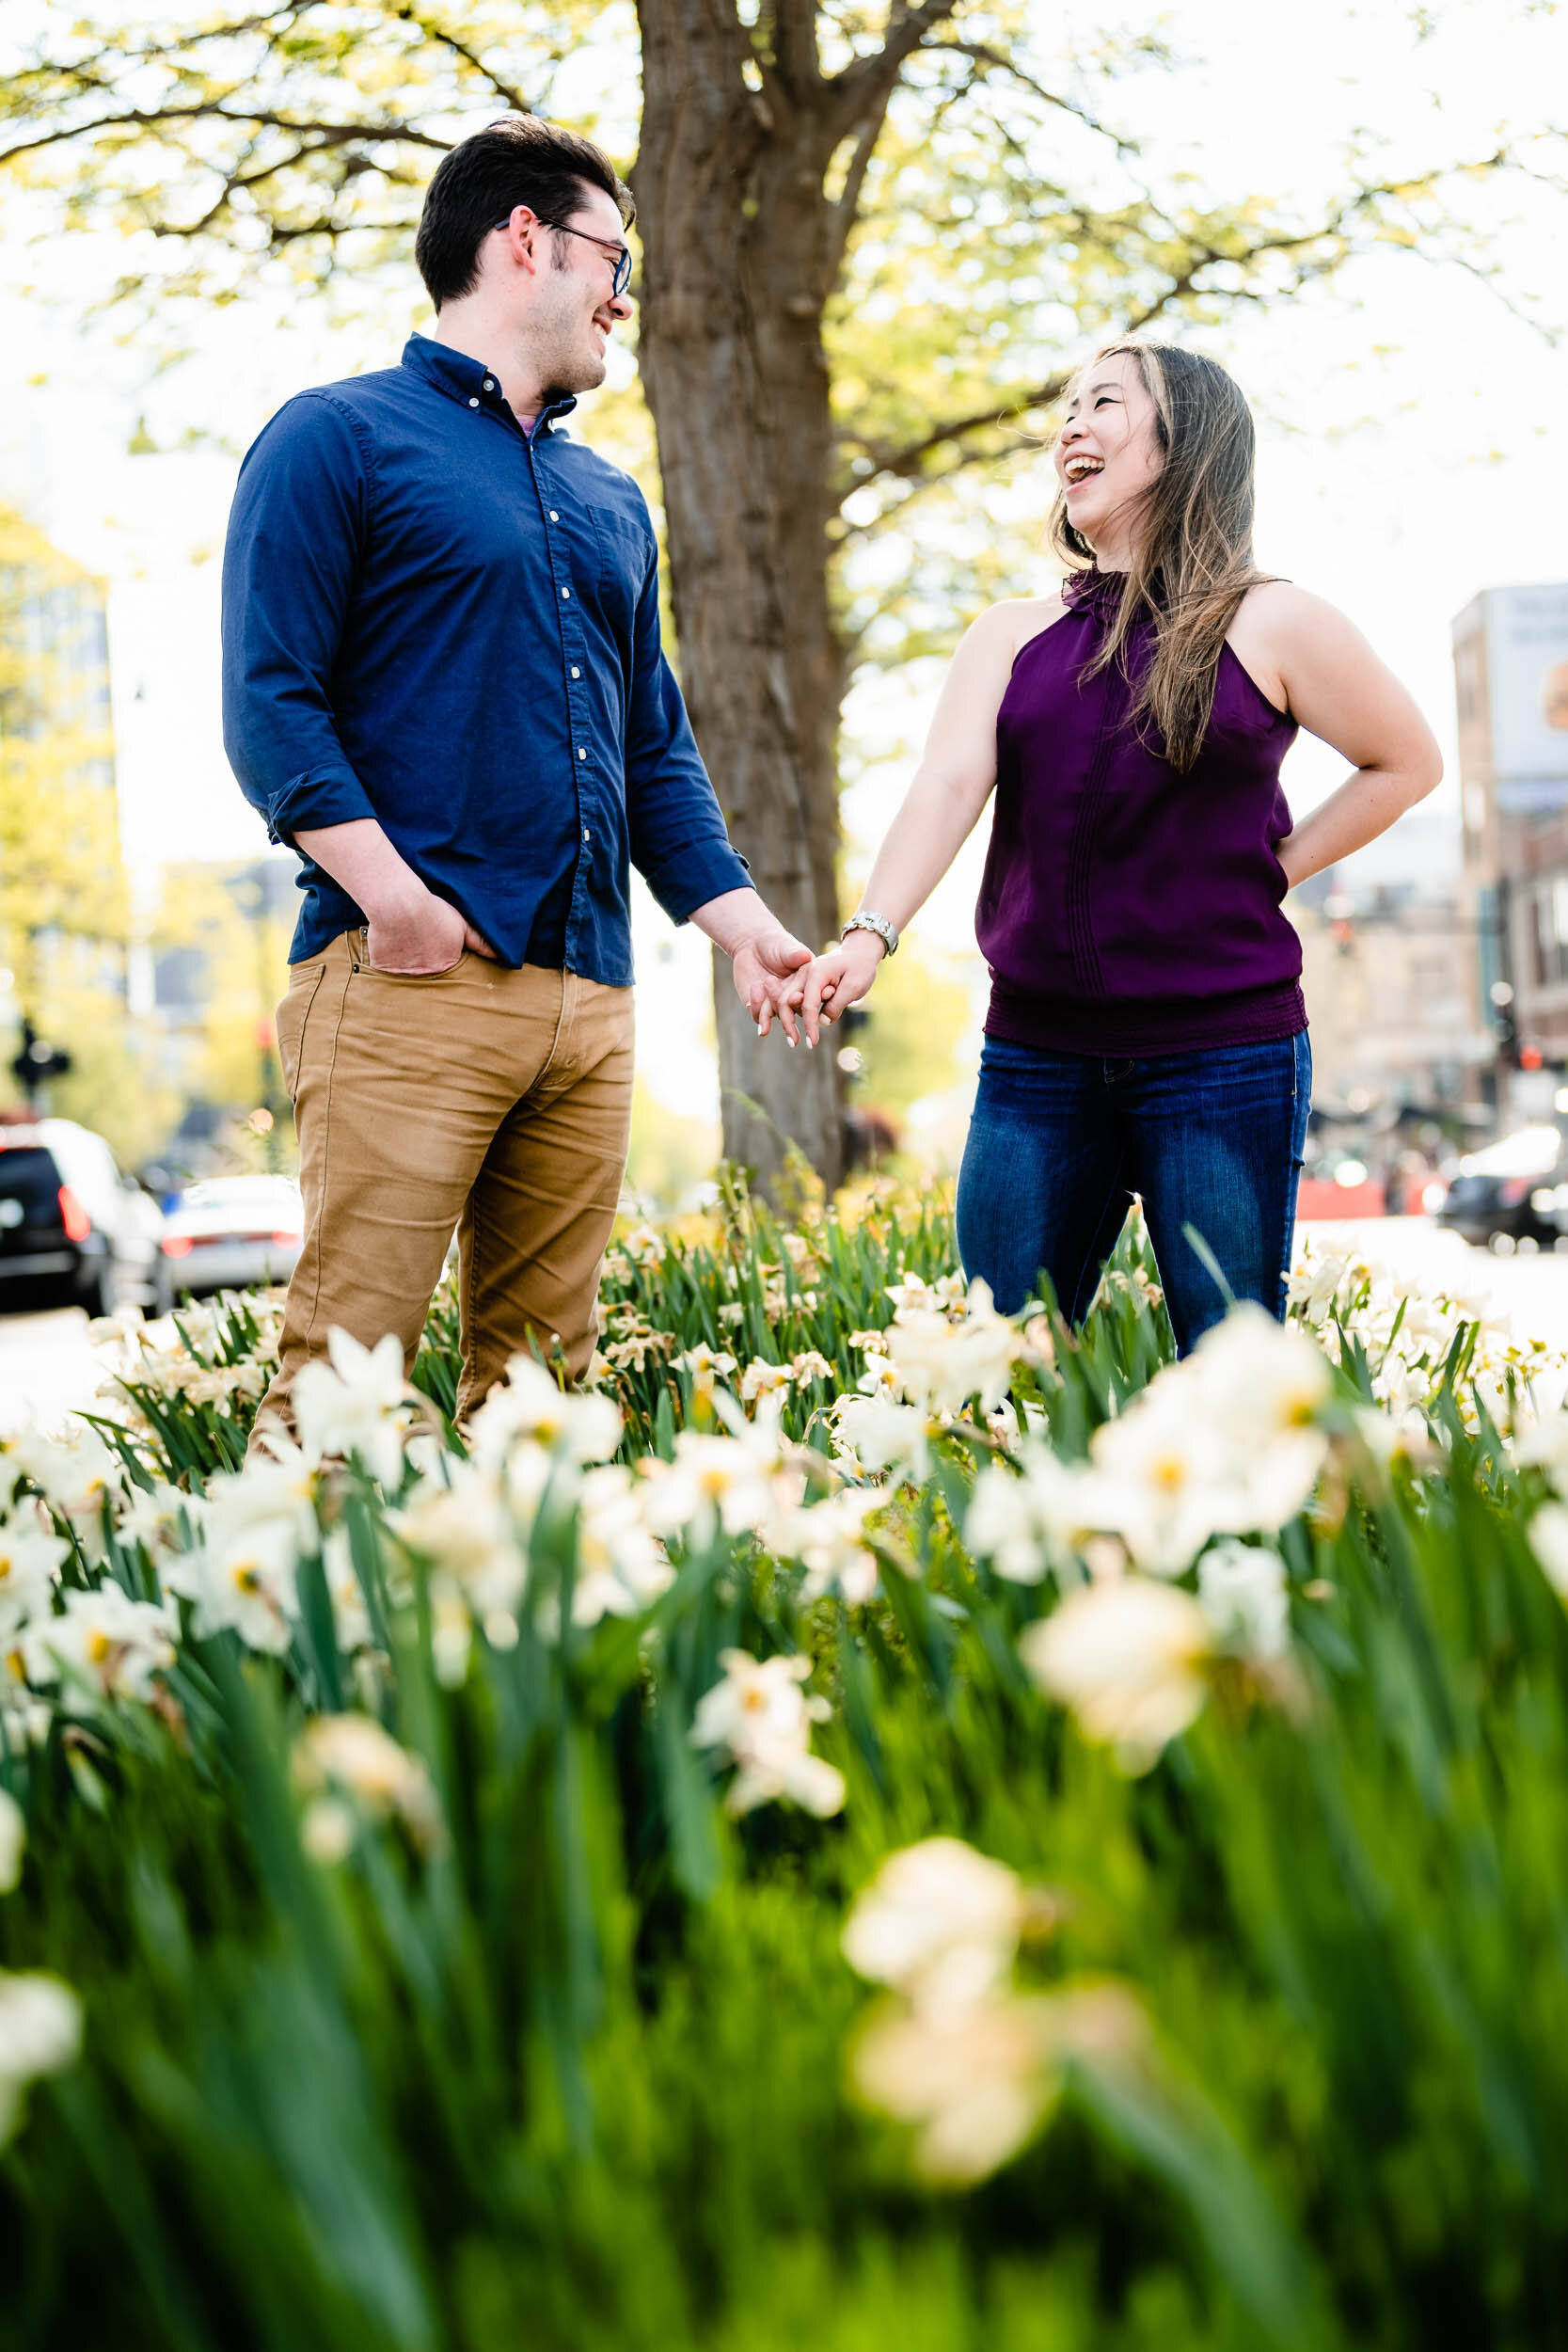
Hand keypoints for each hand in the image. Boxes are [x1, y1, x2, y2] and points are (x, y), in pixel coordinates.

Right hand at [365, 881, 496, 973]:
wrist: (399, 903)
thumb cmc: (431, 910)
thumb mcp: (460, 923)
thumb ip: (479, 941)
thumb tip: (500, 955)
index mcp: (446, 965)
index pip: (445, 968)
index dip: (438, 954)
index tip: (432, 942)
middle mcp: (426, 974)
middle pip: (425, 973)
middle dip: (422, 962)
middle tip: (416, 941)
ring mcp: (403, 973)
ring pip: (404, 972)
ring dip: (403, 960)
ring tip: (402, 939)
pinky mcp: (382, 968)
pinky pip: (383, 968)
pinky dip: (385, 957)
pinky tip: (388, 941)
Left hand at [735, 924, 812, 1045]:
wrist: (752, 945)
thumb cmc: (775, 943)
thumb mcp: (787, 947)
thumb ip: (795, 954)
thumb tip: (805, 956)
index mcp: (806, 985)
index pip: (814, 997)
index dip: (815, 998)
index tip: (813, 995)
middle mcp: (793, 998)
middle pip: (797, 1012)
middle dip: (795, 1011)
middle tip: (793, 998)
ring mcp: (777, 1005)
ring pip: (778, 1017)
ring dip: (773, 1010)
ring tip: (766, 982)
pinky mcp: (760, 1007)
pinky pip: (759, 1016)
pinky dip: (757, 1007)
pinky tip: (754, 989)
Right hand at [793, 933, 885, 1046]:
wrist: (859, 952)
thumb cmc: (860, 967)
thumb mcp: (854, 986)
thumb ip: (837, 1004)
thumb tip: (822, 1022)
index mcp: (816, 972)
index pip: (808, 1004)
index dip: (809, 1026)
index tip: (812, 1043)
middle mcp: (803, 972)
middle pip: (785, 1000)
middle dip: (788, 1024)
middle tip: (794, 1043)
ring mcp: (800, 976)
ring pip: (783, 999)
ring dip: (784, 1018)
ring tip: (791, 1039)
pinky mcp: (802, 981)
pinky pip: (789, 997)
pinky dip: (786, 1011)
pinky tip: (790, 1026)